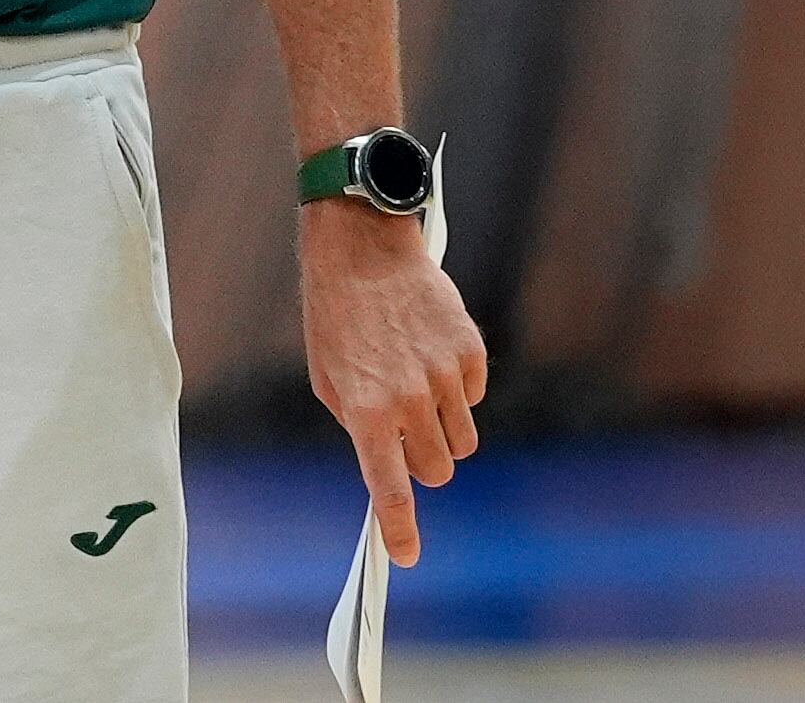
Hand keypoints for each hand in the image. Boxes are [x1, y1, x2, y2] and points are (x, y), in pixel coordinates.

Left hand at [300, 198, 488, 566]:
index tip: (406, 555)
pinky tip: (432, 356)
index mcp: (366, 411)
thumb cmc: (336, 317)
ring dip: (444, 429)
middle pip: (437, 470)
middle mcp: (408, 399)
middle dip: (423, 462)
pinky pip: (475, 397)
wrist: (362, 249)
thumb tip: (386, 466)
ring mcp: (444, 376)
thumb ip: (358, 426)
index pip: (390, 487)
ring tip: (418, 389)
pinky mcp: (469, 351)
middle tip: (405, 435)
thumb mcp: (328, 378)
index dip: (400, 528)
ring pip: (462, 440)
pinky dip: (459, 390)